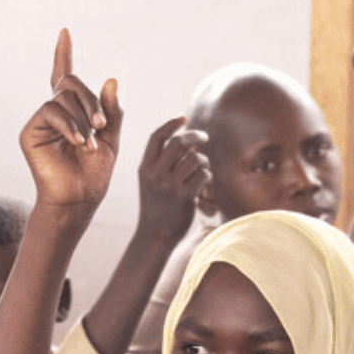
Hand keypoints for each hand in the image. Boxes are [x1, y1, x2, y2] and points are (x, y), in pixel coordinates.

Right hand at [18, 29, 121, 211]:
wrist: (79, 199)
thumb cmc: (95, 173)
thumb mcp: (112, 137)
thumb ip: (112, 110)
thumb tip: (110, 79)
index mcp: (73, 112)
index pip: (65, 76)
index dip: (63, 54)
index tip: (65, 31)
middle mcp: (54, 112)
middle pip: (70, 84)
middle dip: (90, 100)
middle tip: (102, 125)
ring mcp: (40, 121)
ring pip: (63, 97)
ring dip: (83, 117)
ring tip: (90, 143)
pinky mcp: (29, 132)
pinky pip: (50, 111)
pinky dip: (69, 125)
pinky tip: (79, 143)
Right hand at [135, 116, 209, 245]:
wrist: (155, 235)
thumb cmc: (157, 206)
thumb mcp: (151, 182)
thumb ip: (164, 161)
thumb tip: (189, 139)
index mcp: (145, 168)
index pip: (157, 137)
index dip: (171, 124)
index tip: (184, 117)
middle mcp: (155, 174)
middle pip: (179, 142)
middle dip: (196, 136)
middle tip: (204, 138)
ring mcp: (169, 185)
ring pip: (195, 158)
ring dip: (203, 161)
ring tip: (201, 170)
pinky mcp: (184, 196)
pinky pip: (204, 174)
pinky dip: (207, 177)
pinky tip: (202, 186)